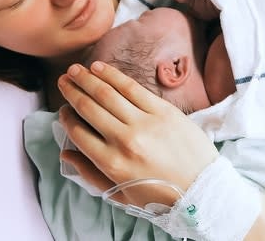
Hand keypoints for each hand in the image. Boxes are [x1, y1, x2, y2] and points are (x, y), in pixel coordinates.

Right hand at [57, 61, 218, 206]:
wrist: (202, 190)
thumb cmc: (160, 196)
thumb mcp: (120, 193)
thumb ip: (90, 173)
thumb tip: (66, 153)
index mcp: (112, 163)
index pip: (78, 133)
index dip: (66, 118)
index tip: (63, 110)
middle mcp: (125, 141)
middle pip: (90, 108)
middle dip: (72, 91)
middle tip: (63, 81)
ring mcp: (145, 123)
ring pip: (108, 93)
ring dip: (87, 78)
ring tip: (75, 70)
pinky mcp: (164, 111)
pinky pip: (132, 88)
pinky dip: (113, 76)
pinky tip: (100, 68)